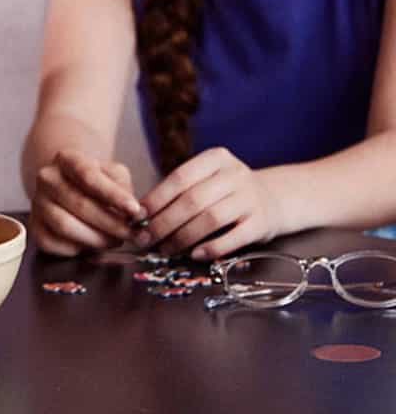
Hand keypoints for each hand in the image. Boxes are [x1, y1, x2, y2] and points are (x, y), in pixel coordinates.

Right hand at [30, 149, 145, 254]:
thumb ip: (125, 190)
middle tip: (132, 234)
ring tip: (114, 240)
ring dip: (96, 238)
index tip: (134, 210)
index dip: (113, 194)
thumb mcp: (114, 176)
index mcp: (66, 159)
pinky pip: (55, 243)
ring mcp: (37, 202)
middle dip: (111, 224)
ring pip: (65, 225)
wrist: (69, 188)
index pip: (88, 175)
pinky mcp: (35, 227)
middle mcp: (47, 178)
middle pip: (79, 204)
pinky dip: (78, 249)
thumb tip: (137, 214)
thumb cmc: (97, 184)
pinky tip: (92, 245)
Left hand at [141, 147, 284, 260]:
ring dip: (183, 237)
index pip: (179, 177)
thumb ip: (181, 191)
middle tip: (145, 238)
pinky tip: (194, 255)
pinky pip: (233, 238)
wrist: (275, 199)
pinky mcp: (262, 223)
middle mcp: (234, 174)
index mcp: (215, 158)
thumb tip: (142, 214)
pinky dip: (212, 248)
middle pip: (192, 200)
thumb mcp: (208, 179)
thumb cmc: (227, 191)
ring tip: (165, 249)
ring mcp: (250, 198)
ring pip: (210, 218)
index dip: (156, 198)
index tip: (137, 215)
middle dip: (164, 222)